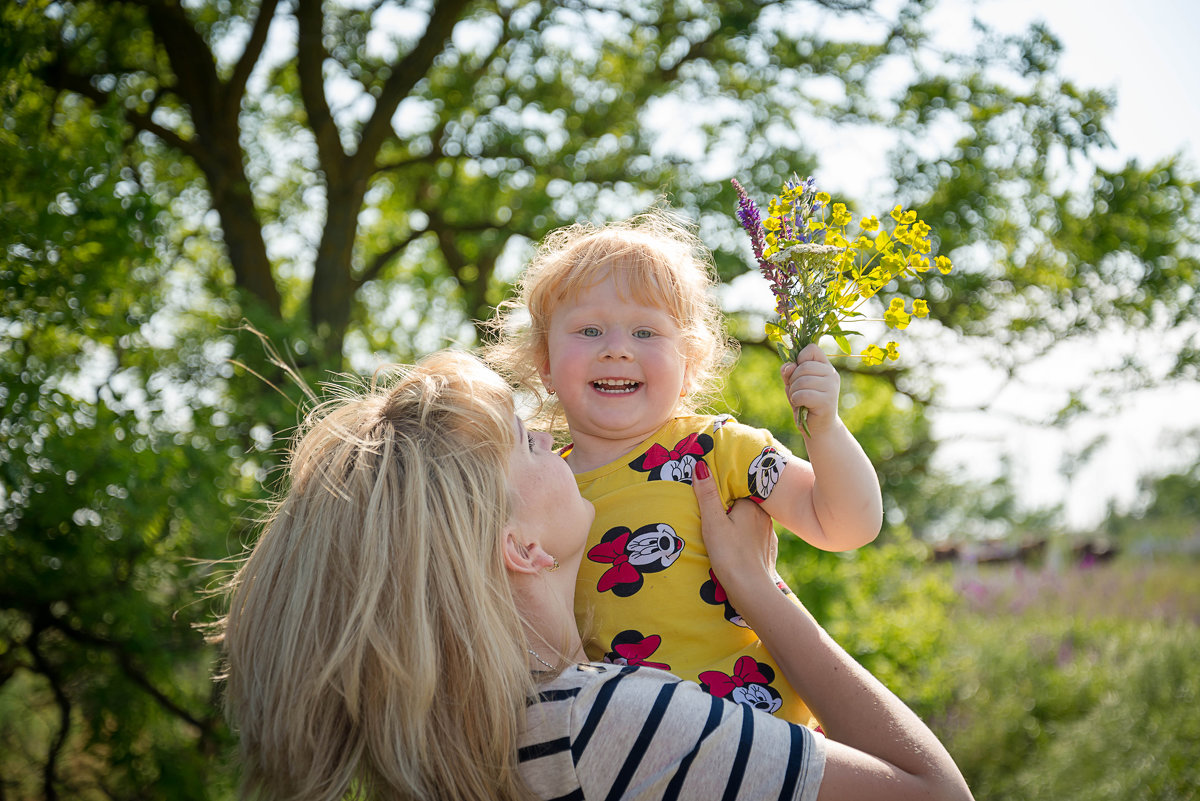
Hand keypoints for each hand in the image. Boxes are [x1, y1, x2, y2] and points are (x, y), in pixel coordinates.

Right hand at [692, 461, 777, 601]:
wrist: (752, 591)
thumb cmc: (730, 555)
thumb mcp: (713, 523)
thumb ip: (707, 494)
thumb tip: (700, 464)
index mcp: (752, 505)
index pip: (737, 488)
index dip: (723, 489)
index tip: (711, 491)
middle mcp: (764, 516)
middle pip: (744, 504)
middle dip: (731, 506)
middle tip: (715, 511)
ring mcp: (768, 534)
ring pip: (751, 521)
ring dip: (740, 522)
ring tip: (725, 527)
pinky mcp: (768, 550)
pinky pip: (755, 537)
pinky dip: (746, 538)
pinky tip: (737, 545)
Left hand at [781, 343, 839, 434]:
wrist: (818, 427)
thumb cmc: (805, 403)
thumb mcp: (793, 384)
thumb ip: (789, 371)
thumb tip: (789, 366)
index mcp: (825, 366)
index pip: (812, 348)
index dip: (800, 358)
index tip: (798, 372)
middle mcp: (831, 374)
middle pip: (804, 366)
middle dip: (793, 380)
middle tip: (796, 391)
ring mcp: (831, 387)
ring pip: (802, 380)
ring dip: (793, 392)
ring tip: (799, 399)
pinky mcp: (827, 401)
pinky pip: (803, 394)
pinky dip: (796, 400)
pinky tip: (801, 405)